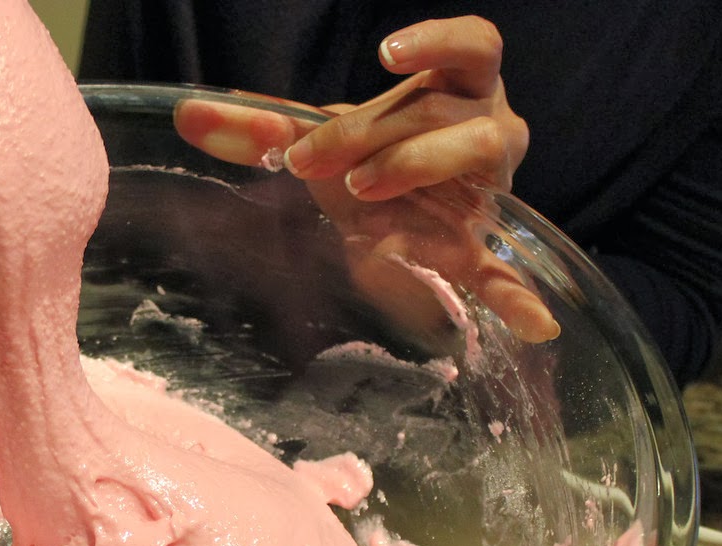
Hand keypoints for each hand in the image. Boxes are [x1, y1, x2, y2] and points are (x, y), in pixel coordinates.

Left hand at [171, 17, 557, 342]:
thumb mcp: (318, 140)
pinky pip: (506, 273)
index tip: (384, 56)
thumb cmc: (369, 157)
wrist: (395, 214)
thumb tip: (185, 112)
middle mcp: (489, 126)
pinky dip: (520, 299)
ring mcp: (490, 191)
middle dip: (374, 131)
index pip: (474, 45)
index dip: (438, 42)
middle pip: (446, 110)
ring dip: (417, 166)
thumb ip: (258, 129)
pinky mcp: (478, 250)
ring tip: (362, 191)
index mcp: (459, 87)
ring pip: (476, 158)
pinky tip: (537, 325)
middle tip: (311, 159)